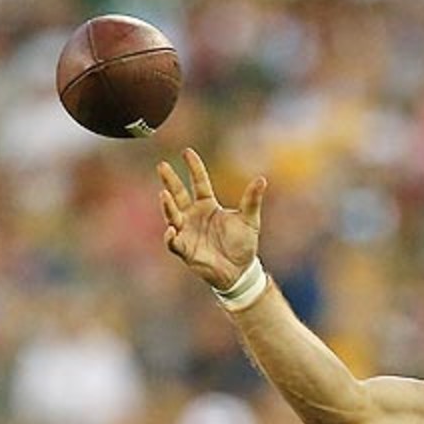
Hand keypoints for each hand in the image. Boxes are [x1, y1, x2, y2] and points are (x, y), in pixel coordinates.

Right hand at [157, 148, 265, 289]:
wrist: (240, 271)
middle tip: (162, 165)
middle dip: (170, 180)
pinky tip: (172, 229)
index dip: (194, 168)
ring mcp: (187, 231)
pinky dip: (171, 236)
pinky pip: (173, 241)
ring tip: (164, 194)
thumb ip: (252, 200)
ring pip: (172, 215)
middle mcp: (194, 216)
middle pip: (178, 194)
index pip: (199, 182)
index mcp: (208, 205)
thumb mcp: (250, 220)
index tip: (187, 152)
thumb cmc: (243, 244)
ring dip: (167, 206)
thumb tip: (262, 180)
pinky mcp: (185, 249)